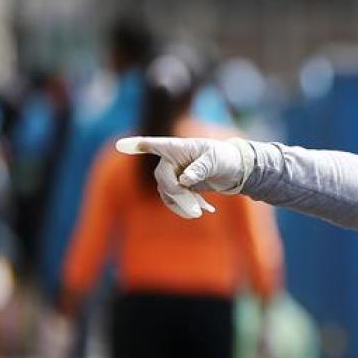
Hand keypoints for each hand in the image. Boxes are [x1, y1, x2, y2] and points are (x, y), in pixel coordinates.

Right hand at [115, 136, 249, 218]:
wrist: (236, 169)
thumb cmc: (225, 157)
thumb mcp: (216, 159)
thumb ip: (200, 168)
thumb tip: (184, 180)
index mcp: (178, 147)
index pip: (155, 145)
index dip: (138, 145)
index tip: (121, 145)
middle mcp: (171, 160)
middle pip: (163, 179)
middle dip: (177, 196)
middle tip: (196, 211)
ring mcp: (174, 174)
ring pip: (167, 193)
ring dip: (182, 205)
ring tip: (201, 212)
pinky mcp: (179, 187)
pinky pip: (175, 200)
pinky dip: (188, 207)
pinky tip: (207, 209)